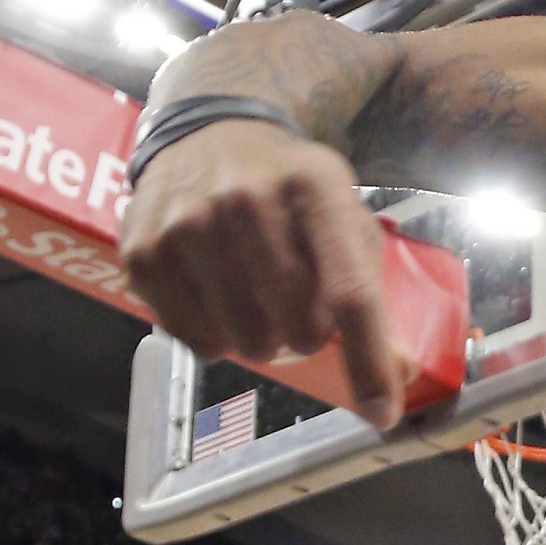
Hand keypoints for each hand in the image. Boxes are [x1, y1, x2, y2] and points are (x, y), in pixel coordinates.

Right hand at [120, 119, 408, 427]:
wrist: (205, 131)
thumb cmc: (287, 187)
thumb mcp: (342, 216)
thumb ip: (371, 290)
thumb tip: (402, 374)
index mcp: (316, 188)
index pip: (350, 292)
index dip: (369, 360)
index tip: (382, 413)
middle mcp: (249, 200)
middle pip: (297, 328)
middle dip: (308, 337)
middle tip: (299, 312)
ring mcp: (188, 224)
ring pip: (245, 342)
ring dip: (261, 340)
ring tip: (257, 301)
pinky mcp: (143, 250)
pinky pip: (194, 340)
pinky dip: (215, 339)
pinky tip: (218, 299)